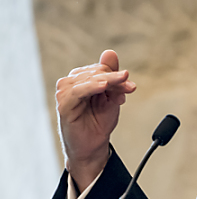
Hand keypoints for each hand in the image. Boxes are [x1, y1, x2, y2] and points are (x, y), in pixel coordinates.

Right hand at [55, 49, 136, 188]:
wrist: (93, 146)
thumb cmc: (100, 121)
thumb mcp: (111, 97)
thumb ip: (112, 76)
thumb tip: (109, 52)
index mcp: (81, 79)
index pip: (102, 69)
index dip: (118, 76)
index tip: (131, 86)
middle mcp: (71, 83)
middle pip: (98, 73)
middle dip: (117, 80)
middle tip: (130, 88)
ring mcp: (65, 93)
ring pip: (90, 79)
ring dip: (110, 83)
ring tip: (122, 92)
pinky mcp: (63, 104)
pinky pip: (78, 91)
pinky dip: (92, 87)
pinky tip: (103, 86)